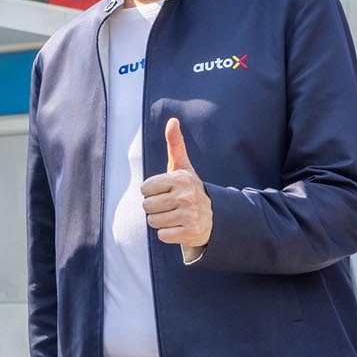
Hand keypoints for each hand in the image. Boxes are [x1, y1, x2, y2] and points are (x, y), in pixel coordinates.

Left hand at [141, 118, 211, 258]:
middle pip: (146, 206)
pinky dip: (167, 234)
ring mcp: (190, 215)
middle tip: (170, 206)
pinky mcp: (191, 233)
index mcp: (181, 178)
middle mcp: (187, 196)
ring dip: (160, 221)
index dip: (151, 192)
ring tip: (174, 216)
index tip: (166, 191)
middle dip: (155, 208)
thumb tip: (172, 120)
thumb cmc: (188, 189)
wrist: (212, 216)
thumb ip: (175, 144)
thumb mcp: (182, 167)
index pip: (144, 189)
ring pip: (153, 222)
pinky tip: (179, 227)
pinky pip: (162, 235)